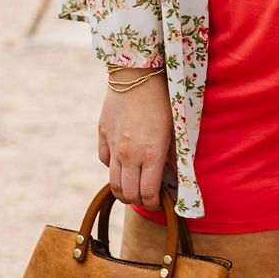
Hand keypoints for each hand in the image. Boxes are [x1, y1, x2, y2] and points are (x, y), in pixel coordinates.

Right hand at [97, 72, 174, 208]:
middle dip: (140, 201)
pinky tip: (124, 162)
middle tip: (149, 197)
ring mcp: (113, 145)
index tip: (161, 202)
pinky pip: (105, 161)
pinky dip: (113, 168)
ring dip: (124, 191)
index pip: (148, 194)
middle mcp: (128, 155)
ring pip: (113, 183)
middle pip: (128, 194)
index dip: (155, 204)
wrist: (136, 73)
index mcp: (151, 154)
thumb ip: (174, 155)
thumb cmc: (163, 99)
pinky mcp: (102, 135)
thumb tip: (174, 176)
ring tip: (135, 186)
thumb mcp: (176, 128)